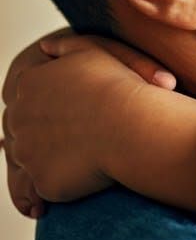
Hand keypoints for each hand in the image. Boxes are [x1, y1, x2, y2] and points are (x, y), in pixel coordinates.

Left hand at [2, 30, 176, 215]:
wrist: (132, 122)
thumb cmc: (118, 84)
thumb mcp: (91, 50)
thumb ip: (64, 47)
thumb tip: (45, 48)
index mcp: (27, 85)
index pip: (27, 97)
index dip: (46, 105)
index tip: (65, 112)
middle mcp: (19, 119)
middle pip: (23, 131)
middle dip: (39, 137)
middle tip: (66, 142)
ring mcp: (28, 152)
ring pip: (29, 162)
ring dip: (44, 165)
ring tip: (69, 169)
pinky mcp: (42, 181)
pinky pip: (44, 189)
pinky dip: (52, 191)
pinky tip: (68, 192)